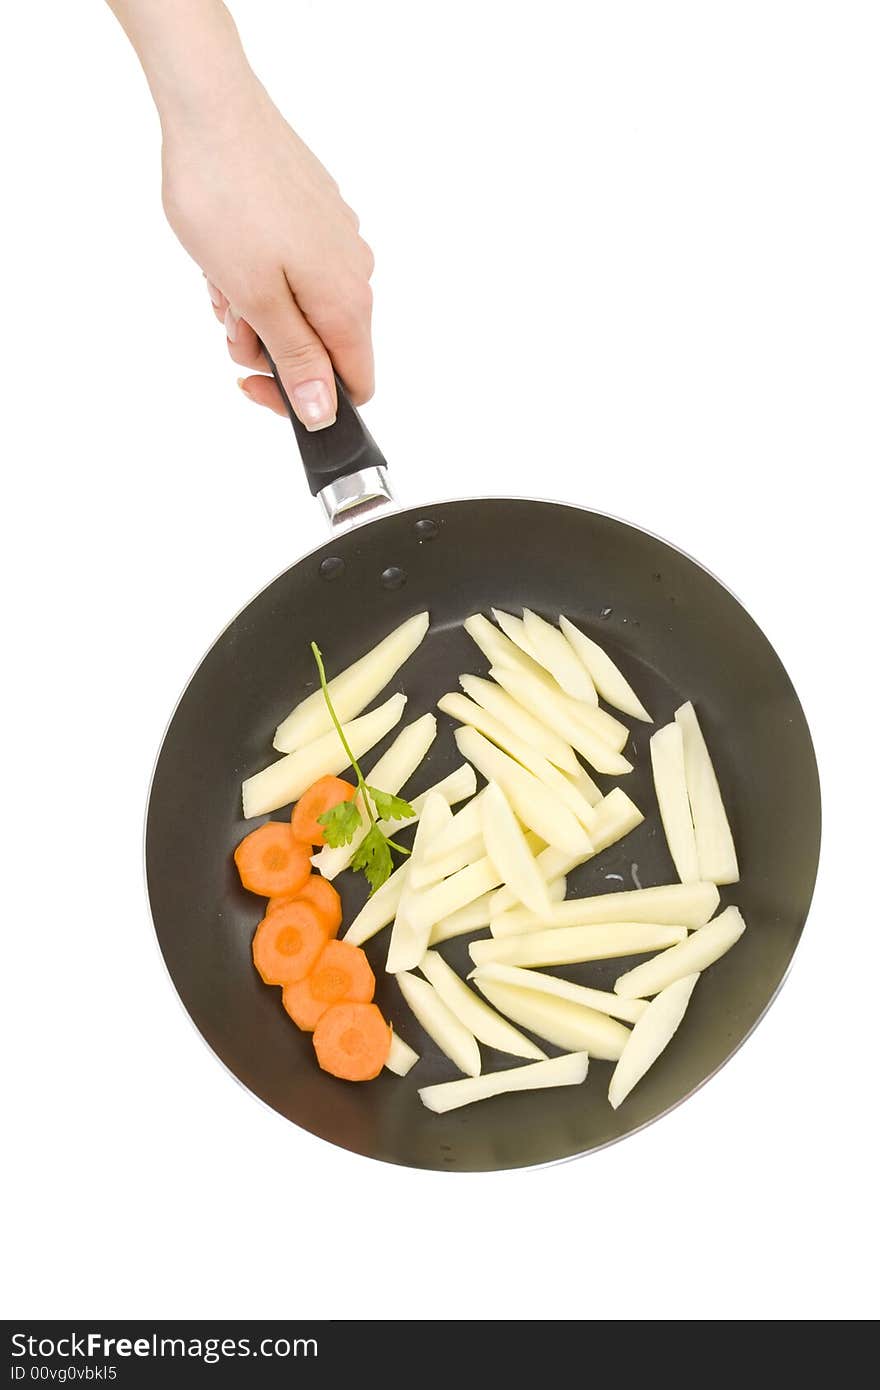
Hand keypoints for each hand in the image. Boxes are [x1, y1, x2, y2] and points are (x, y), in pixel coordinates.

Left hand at [161, 74, 373, 428]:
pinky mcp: (317, 214)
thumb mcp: (257, 300)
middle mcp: (355, 272)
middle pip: (324, 349)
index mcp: (348, 302)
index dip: (308, 402)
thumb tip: (325, 413)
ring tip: (220, 279)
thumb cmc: (227, 199)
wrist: (211, 108)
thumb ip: (297, 361)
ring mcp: (338, 240)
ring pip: (303, 309)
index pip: (355, 386)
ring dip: (258, 311)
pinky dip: (261, 274)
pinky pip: (295, 270)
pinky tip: (228, 253)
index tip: (258, 386)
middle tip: (228, 323)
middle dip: (271, 350)